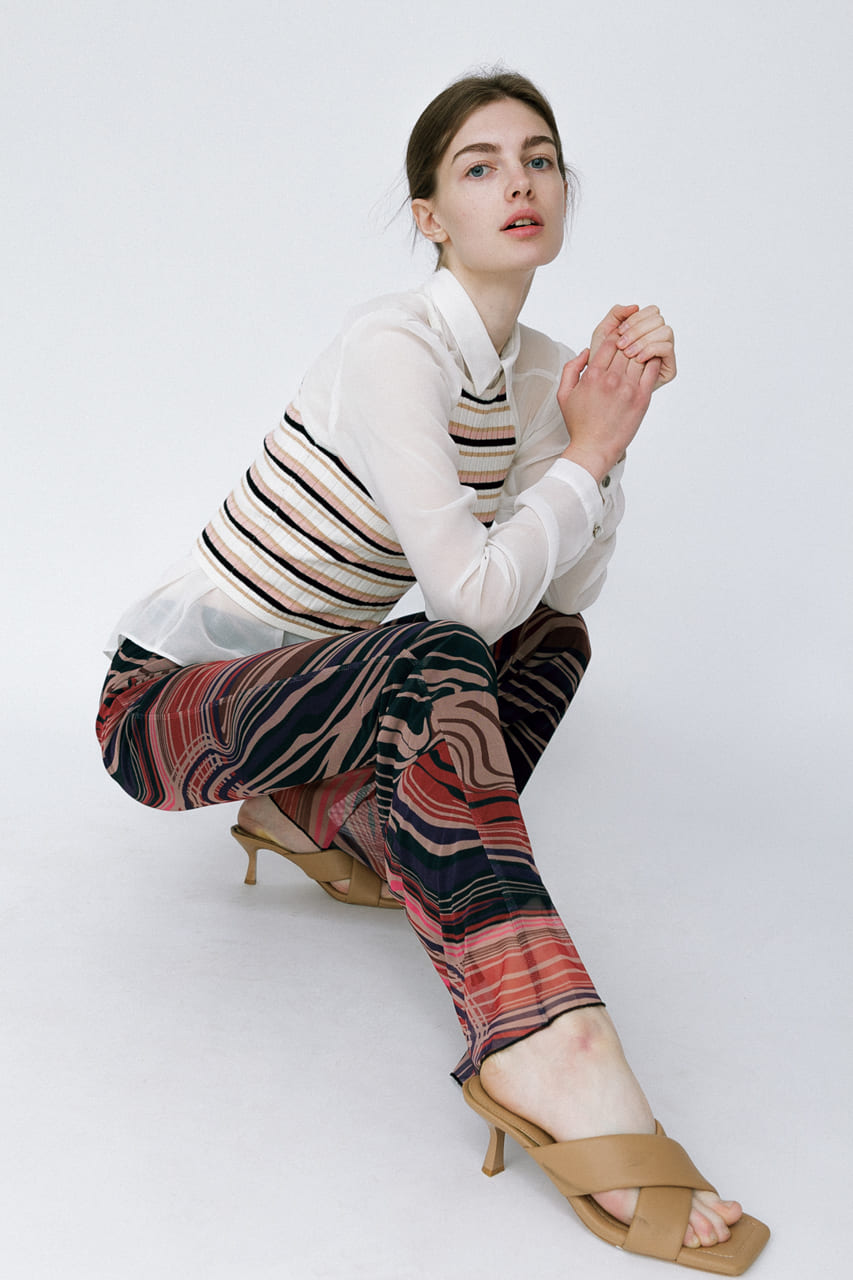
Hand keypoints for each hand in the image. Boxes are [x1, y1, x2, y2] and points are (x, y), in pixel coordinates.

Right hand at [557, 338, 660, 481]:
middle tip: (632, 342)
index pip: (609, 342)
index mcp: (592, 375)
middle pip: (626, 346)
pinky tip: (650, 361)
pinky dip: (653, 361)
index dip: (616, 336)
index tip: (619, 338)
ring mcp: (628, 388)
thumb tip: (585, 351)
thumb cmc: (579, 424)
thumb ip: (571, 368)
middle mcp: (611, 379)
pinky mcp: (642, 398)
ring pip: (640, 355)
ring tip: (641, 351)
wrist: (594, 448)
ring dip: (641, 351)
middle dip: (629, 342)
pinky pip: (652, 370)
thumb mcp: (564, 394)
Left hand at [590, 304, 675, 390]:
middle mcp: (657, 339)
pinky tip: (638, 359)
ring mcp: (664, 353)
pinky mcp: (668, 367)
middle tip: (622, 345)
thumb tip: (635, 306)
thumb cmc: (600, 363)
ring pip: (665, 331)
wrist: (601, 389)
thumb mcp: (603, 334)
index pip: (651, 311)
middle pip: (658, 319)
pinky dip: (651, 349)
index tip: (619, 332)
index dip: (635, 319)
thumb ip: (616, 315)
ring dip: (644, 340)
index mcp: (645, 329)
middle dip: (638, 330)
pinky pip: (667, 348)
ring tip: (629, 353)